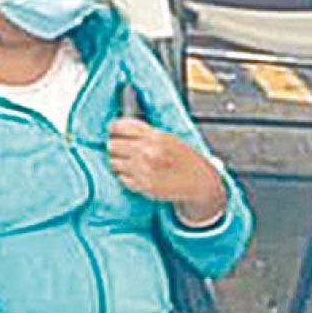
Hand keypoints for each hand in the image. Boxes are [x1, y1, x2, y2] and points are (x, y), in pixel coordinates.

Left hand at [107, 119, 226, 221]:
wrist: (199, 182)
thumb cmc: (183, 158)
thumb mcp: (168, 137)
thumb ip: (143, 131)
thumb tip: (116, 126)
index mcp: (155, 137)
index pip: (119, 127)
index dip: (114, 130)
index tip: (113, 132)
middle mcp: (148, 152)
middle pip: (112, 145)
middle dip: (115, 147)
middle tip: (121, 150)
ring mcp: (144, 170)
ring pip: (113, 162)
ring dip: (119, 163)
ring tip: (130, 163)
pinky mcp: (142, 186)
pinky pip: (121, 178)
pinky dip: (126, 176)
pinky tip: (136, 175)